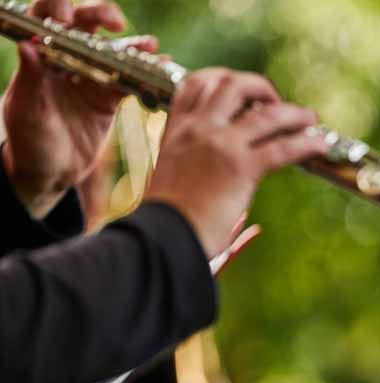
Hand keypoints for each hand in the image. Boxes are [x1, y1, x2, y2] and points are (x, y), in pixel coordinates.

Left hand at [2, 0, 157, 218]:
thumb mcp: (25, 111)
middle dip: (100, 15)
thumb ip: (30, 79)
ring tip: (149, 45)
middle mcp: (66, 61)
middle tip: (115, 22)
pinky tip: (161, 67)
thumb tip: (29, 46)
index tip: (67, 18)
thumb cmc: (29, 142)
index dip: (58, 8)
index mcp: (39, 58)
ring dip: (132, 45)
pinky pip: (130, 81)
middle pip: (85, 24)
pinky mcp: (109, 99)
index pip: (45, 17)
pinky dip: (146, 73)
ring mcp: (90, 78)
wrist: (50, 175)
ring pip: (112, 51)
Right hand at [145, 68, 326, 257]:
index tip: (242, 91)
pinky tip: (319, 146)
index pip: (195, 84)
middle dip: (259, 87)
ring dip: (293, 112)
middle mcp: (197, 130)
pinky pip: (283, 148)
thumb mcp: (174, 186)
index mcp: (176, 131)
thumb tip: (248, 222)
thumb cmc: (167, 223)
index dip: (221, 79)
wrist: (162, 237)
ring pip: (267, 114)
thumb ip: (201, 181)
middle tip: (275, 103)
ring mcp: (220, 144)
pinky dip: (306, 143)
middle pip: (232, 84)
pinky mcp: (241, 167)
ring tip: (308, 118)